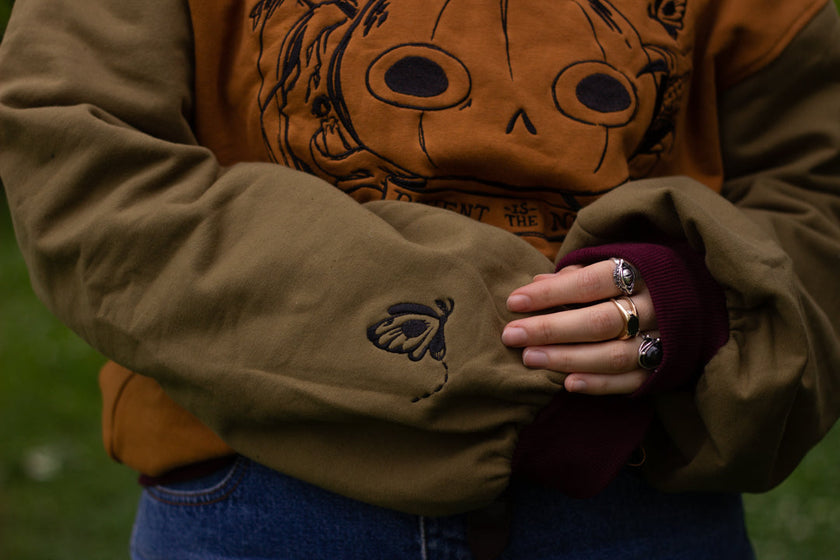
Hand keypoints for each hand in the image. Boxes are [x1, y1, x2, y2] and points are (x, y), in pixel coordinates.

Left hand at [502, 259, 657, 395]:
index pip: (591, 282)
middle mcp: (657, 306)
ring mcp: (666, 340)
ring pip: (613, 355)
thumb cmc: (643, 279)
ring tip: (529, 358)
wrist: (703, 300)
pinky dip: (599, 385)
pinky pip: (632, 381)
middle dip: (550, 329)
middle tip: (511, 335)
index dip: (551, 293)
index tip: (513, 302)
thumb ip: (578, 274)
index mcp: (643, 271)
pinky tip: (567, 384)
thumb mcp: (618, 264)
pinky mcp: (668, 368)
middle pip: (598, 321)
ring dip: (567, 359)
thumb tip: (535, 283)